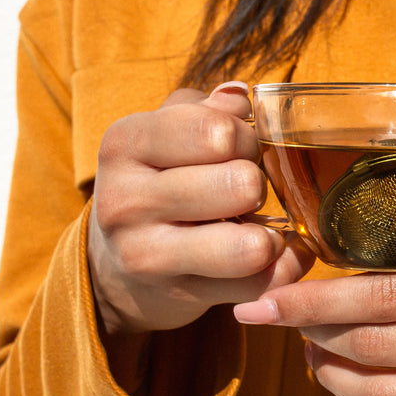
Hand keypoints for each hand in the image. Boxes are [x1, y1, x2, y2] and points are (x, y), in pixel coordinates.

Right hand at [88, 81, 312, 337]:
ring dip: (272, 236)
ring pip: (251, 247)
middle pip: (241, 184)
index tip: (242, 150)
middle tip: (250, 192)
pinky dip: (280, 269)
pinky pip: (258, 285)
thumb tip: (241, 98)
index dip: (248, 138)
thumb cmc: (158, 180)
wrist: (116, 265)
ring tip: (262, 227)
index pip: (218, 131)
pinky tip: (269, 256)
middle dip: (262, 186)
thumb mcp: (167, 132)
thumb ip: (208, 108)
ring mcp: (147, 255)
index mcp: (127, 142)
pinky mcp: (178, 297)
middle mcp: (126, 199)